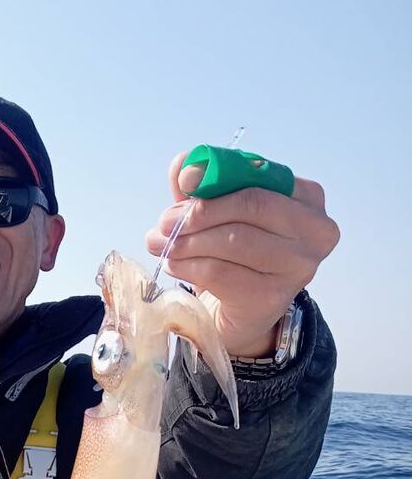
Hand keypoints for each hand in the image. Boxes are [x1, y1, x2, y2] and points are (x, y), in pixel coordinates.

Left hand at [145, 153, 339, 356]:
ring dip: (189, 242)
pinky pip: (221, 273)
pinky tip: (175, 265)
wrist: (241, 314)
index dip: (219, 177)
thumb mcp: (219, 214)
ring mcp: (298, 267)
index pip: (261, 177)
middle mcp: (315, 230)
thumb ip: (205, 186)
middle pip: (251, 206)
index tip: (184, 182)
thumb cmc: (236, 256)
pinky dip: (189, 267)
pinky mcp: (272, 297)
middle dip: (201, 212)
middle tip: (165, 222)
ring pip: (234, 241)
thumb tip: (183, 163)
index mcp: (308, 197)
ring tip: (164, 245)